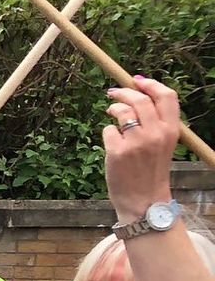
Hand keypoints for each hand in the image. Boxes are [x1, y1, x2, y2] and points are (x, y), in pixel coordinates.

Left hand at [103, 76, 180, 219]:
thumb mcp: (163, 143)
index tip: (137, 80)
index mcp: (172, 130)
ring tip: (111, 113)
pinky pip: (108, 131)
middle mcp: (156, 133)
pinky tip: (112, 143)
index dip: (151, 84)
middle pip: (139, 99)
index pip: (166, 96)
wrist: (143, 200)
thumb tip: (139, 93)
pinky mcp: (118, 151)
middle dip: (123, 92)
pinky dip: (108, 133)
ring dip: (113, 109)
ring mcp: (136, 142)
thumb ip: (155, 122)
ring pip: (122, 112)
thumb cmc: (150, 170)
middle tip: (112, 93)